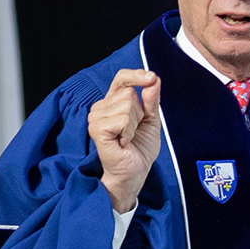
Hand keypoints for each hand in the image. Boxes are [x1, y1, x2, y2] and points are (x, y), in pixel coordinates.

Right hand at [88, 69, 162, 212]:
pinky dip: (128, 132)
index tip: (151, 78)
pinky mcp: (97, 129)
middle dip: (140, 113)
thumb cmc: (139, 149)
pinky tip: (123, 142)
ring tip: (127, 138)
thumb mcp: (151, 120)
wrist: (134, 173)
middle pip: (129, 92)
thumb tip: (153, 79)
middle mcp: (101, 106)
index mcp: (113, 101)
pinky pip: (122, 119)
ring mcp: (96, 117)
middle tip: (133, 131)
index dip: (136, 75)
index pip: (122, 78)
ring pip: (126, 105)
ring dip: (134, 124)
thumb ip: (151, 99)